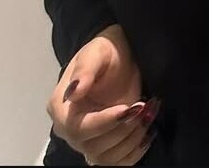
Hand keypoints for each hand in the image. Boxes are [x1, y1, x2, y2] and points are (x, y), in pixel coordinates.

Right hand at [47, 25, 158, 164]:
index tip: (127, 108)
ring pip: (106, 159)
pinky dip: (135, 152)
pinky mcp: (105, 146)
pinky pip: (117, 163)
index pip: (78, 128)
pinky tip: (147, 132)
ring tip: (147, 114)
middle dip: (123, 129)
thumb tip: (73, 92)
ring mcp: (87, 141)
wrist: (120, 57)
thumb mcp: (96, 51)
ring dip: (132, 139)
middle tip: (144, 106)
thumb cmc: (107, 52)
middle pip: (93, 147)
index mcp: (61, 107)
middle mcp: (70, 130)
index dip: (104, 123)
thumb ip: (85, 70)